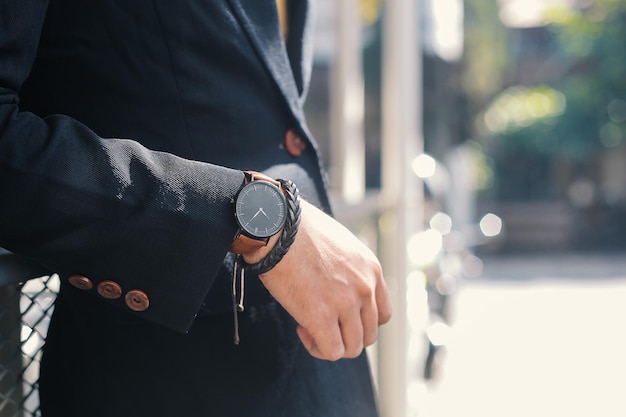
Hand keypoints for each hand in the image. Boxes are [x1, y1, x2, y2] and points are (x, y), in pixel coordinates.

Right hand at [250, 200, 391, 360]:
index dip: (359, 321)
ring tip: (308, 326)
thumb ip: (349, 268)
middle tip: (321, 321)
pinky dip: (317, 348)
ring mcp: (345, 304)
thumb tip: (338, 286)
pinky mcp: (321, 317)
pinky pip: (331, 351)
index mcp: (371, 269)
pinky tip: (302, 329)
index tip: (337, 313)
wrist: (277, 226)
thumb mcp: (339, 243)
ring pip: (353, 347)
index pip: (382, 313)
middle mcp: (365, 288)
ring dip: (331, 344)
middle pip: (368, 334)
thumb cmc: (298, 230)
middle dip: (344, 335)